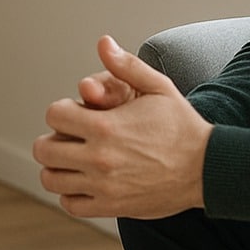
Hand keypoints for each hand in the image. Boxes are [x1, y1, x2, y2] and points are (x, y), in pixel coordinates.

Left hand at [33, 35, 210, 219]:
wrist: (206, 168)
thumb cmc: (182, 126)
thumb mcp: (158, 87)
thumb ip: (126, 65)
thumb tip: (103, 43)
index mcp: (106, 126)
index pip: (54, 115)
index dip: (61, 110)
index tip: (76, 111)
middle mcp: (100, 158)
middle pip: (44, 150)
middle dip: (52, 138)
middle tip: (69, 136)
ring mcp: (103, 186)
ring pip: (51, 179)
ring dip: (56, 167)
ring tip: (73, 158)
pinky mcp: (111, 207)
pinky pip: (70, 204)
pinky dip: (70, 193)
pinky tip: (83, 180)